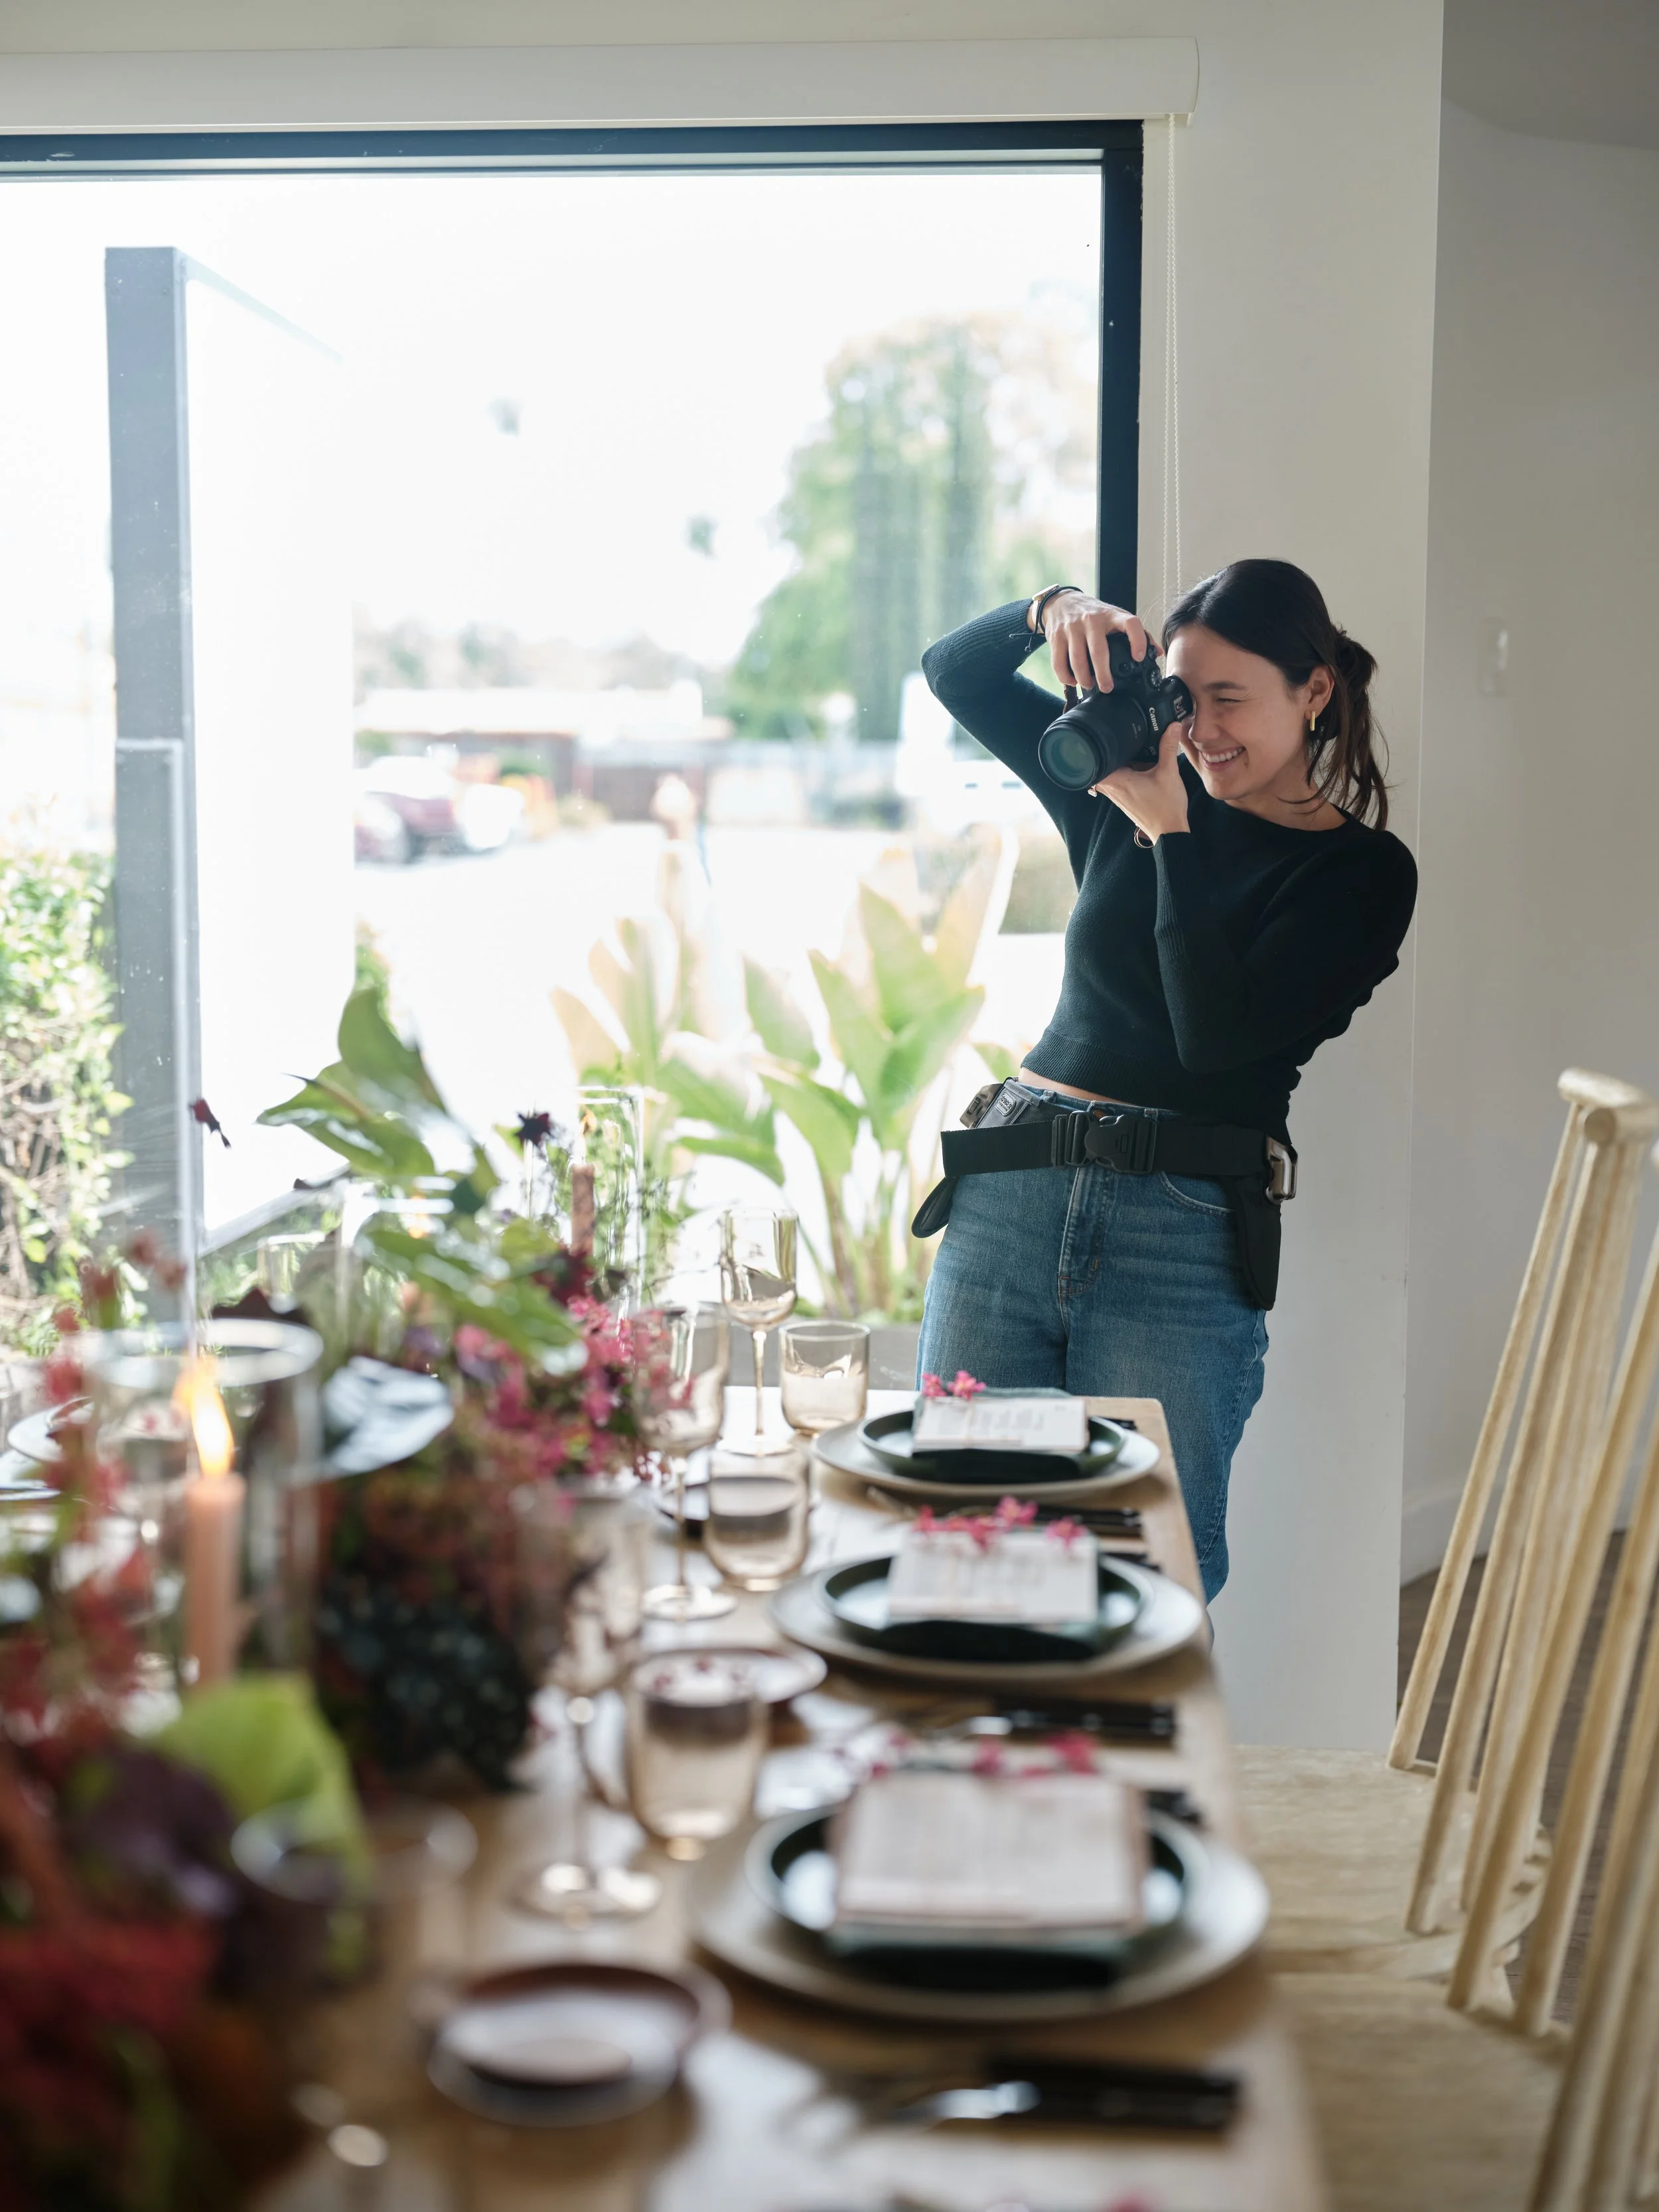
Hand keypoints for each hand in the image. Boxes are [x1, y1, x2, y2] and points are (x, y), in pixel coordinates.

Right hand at [1039, 592, 1152, 692]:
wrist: (1061, 602)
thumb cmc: (1092, 613)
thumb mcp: (1115, 616)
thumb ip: (1136, 633)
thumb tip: (1157, 652)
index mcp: (1111, 615)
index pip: (1130, 623)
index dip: (1138, 640)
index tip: (1139, 657)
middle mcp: (1091, 620)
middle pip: (1099, 651)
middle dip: (1103, 674)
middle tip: (1107, 688)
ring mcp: (1072, 628)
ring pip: (1077, 660)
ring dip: (1084, 678)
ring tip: (1089, 685)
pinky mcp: (1056, 636)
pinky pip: (1059, 662)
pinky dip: (1065, 677)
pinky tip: (1072, 681)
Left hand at [1093, 723, 1189, 841]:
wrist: (1169, 831)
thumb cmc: (1166, 805)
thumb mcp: (1169, 772)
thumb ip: (1168, 747)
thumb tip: (1172, 725)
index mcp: (1116, 780)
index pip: (1095, 758)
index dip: (1099, 744)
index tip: (1105, 731)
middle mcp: (1111, 787)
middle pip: (1103, 762)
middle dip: (1112, 749)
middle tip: (1122, 734)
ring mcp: (1116, 794)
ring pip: (1112, 770)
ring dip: (1120, 760)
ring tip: (1131, 745)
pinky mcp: (1123, 797)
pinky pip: (1119, 778)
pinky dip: (1126, 769)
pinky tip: (1139, 761)